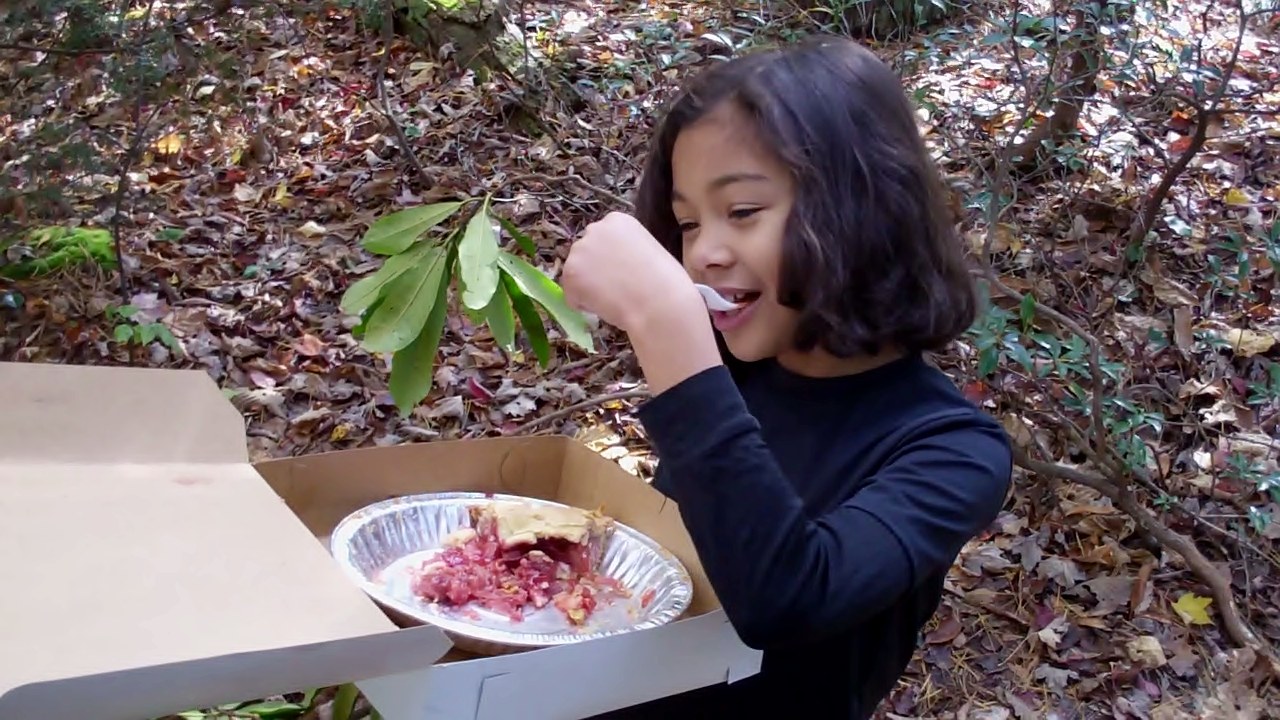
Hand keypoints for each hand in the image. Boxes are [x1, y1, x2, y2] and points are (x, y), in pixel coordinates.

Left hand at [561, 212, 699, 332]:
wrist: (659, 302)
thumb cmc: (666, 280)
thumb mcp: (647, 249)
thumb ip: (625, 250)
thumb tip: (615, 265)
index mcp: (616, 220)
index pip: (602, 239)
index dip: (610, 259)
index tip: (622, 271)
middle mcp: (594, 230)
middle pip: (585, 253)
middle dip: (595, 270)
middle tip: (615, 287)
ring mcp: (579, 252)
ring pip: (576, 275)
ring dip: (589, 288)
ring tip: (613, 298)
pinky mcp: (570, 275)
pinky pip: (572, 297)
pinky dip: (584, 306)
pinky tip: (605, 306)